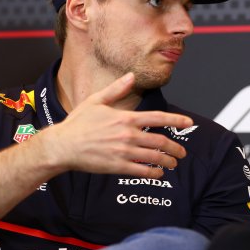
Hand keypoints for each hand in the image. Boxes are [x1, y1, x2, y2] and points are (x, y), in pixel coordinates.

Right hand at [43, 72, 192, 178]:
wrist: (62, 146)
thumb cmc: (78, 123)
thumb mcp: (96, 101)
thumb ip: (116, 89)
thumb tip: (131, 76)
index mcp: (125, 118)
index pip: (157, 118)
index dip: (176, 120)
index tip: (188, 123)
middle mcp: (128, 134)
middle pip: (161, 141)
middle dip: (175, 148)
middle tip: (182, 152)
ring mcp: (123, 152)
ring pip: (154, 157)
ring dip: (168, 161)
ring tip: (173, 163)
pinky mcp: (117, 166)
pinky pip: (142, 171)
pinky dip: (154, 172)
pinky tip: (158, 173)